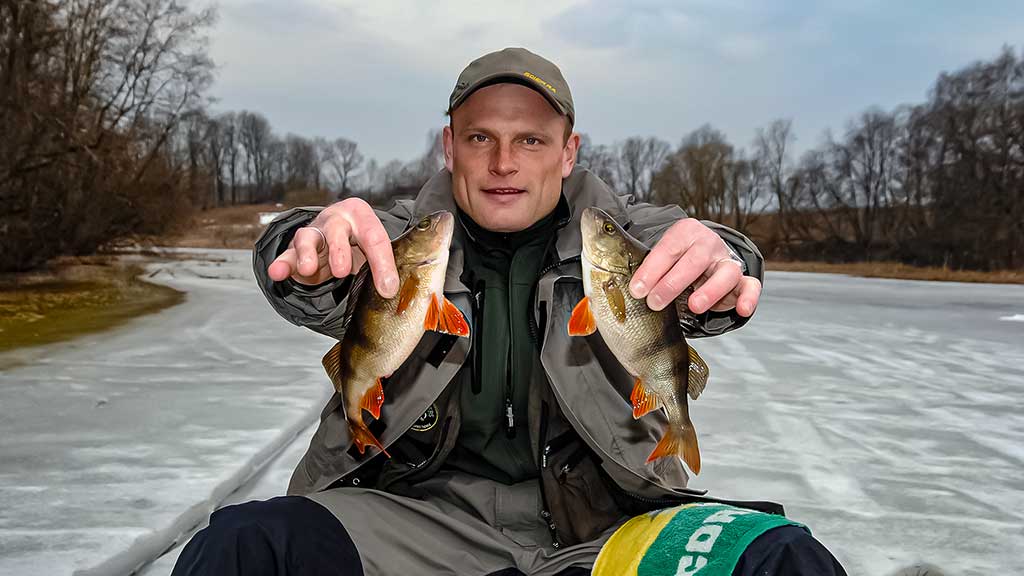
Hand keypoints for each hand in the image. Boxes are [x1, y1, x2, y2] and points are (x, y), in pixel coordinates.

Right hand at [267, 198, 398, 297]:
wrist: (339, 240)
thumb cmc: (360, 244)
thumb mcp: (377, 251)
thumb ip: (385, 268)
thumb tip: (390, 291)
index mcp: (362, 216)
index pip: (374, 236)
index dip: (382, 263)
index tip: (387, 288)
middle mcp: (336, 220)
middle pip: (336, 231)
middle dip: (338, 250)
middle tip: (342, 270)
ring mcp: (314, 233)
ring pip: (307, 238)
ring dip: (307, 253)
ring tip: (308, 269)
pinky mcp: (295, 250)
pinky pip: (287, 256)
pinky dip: (282, 264)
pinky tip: (277, 273)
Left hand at [628, 218, 760, 316]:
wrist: (698, 260)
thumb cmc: (671, 263)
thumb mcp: (654, 260)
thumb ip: (638, 271)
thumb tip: (610, 297)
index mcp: (683, 233)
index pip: (668, 248)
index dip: (652, 269)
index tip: (637, 290)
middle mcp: (707, 244)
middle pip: (695, 259)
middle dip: (673, 283)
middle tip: (655, 303)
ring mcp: (725, 261)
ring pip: (725, 272)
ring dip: (710, 290)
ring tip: (694, 306)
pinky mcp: (741, 279)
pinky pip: (751, 285)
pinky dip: (749, 297)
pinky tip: (742, 309)